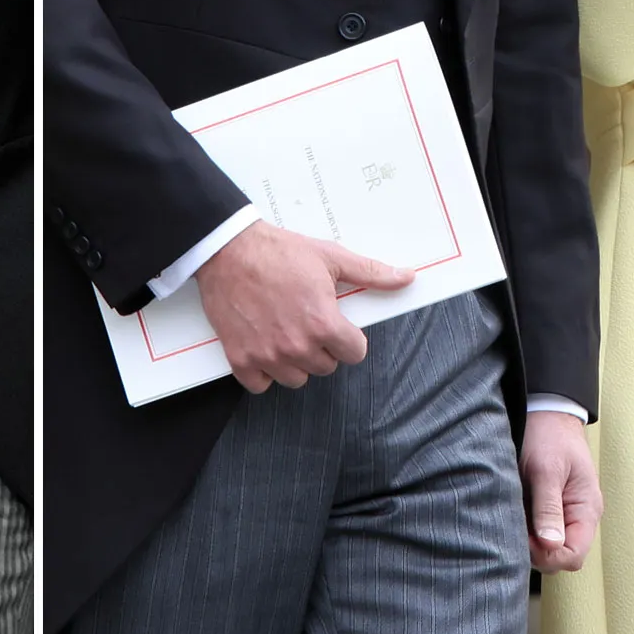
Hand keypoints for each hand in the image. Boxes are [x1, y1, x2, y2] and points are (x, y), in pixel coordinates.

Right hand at [195, 219, 413, 393]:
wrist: (228, 249)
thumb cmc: (278, 251)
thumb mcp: (330, 257)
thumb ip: (371, 272)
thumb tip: (406, 278)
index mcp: (323, 323)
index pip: (354, 353)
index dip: (348, 337)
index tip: (336, 326)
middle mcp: (297, 345)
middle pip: (326, 367)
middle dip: (322, 347)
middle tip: (306, 322)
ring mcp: (267, 355)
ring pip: (296, 379)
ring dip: (295, 362)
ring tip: (285, 333)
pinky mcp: (240, 358)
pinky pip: (261, 385)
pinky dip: (263, 372)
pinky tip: (263, 347)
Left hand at [520, 410, 601, 571]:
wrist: (545, 410)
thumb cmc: (549, 435)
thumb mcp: (547, 470)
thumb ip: (548, 507)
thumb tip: (550, 545)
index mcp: (585, 510)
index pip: (574, 556)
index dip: (548, 555)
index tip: (524, 540)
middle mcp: (575, 516)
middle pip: (558, 556)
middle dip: (534, 550)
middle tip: (511, 528)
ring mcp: (560, 513)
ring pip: (544, 545)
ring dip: (524, 539)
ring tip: (508, 517)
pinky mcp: (544, 506)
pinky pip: (534, 529)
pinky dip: (520, 527)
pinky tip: (507, 512)